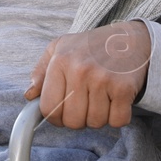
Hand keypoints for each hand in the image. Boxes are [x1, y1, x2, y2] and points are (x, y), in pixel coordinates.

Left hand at [25, 22, 151, 128]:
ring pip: (95, 122)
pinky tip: (116, 101)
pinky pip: (117, 121)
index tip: (62, 114)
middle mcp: (80, 70)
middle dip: (78, 120)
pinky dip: (118, 117)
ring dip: (99, 118)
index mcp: (61, 61)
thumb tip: (29, 95)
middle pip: (72, 120)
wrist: (131, 38)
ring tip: (102, 99)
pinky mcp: (124, 88)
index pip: (48, 107)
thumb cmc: (92, 46)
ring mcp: (103, 79)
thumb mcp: (60, 48)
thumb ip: (41, 71)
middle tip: (85, 106)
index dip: (55, 117)